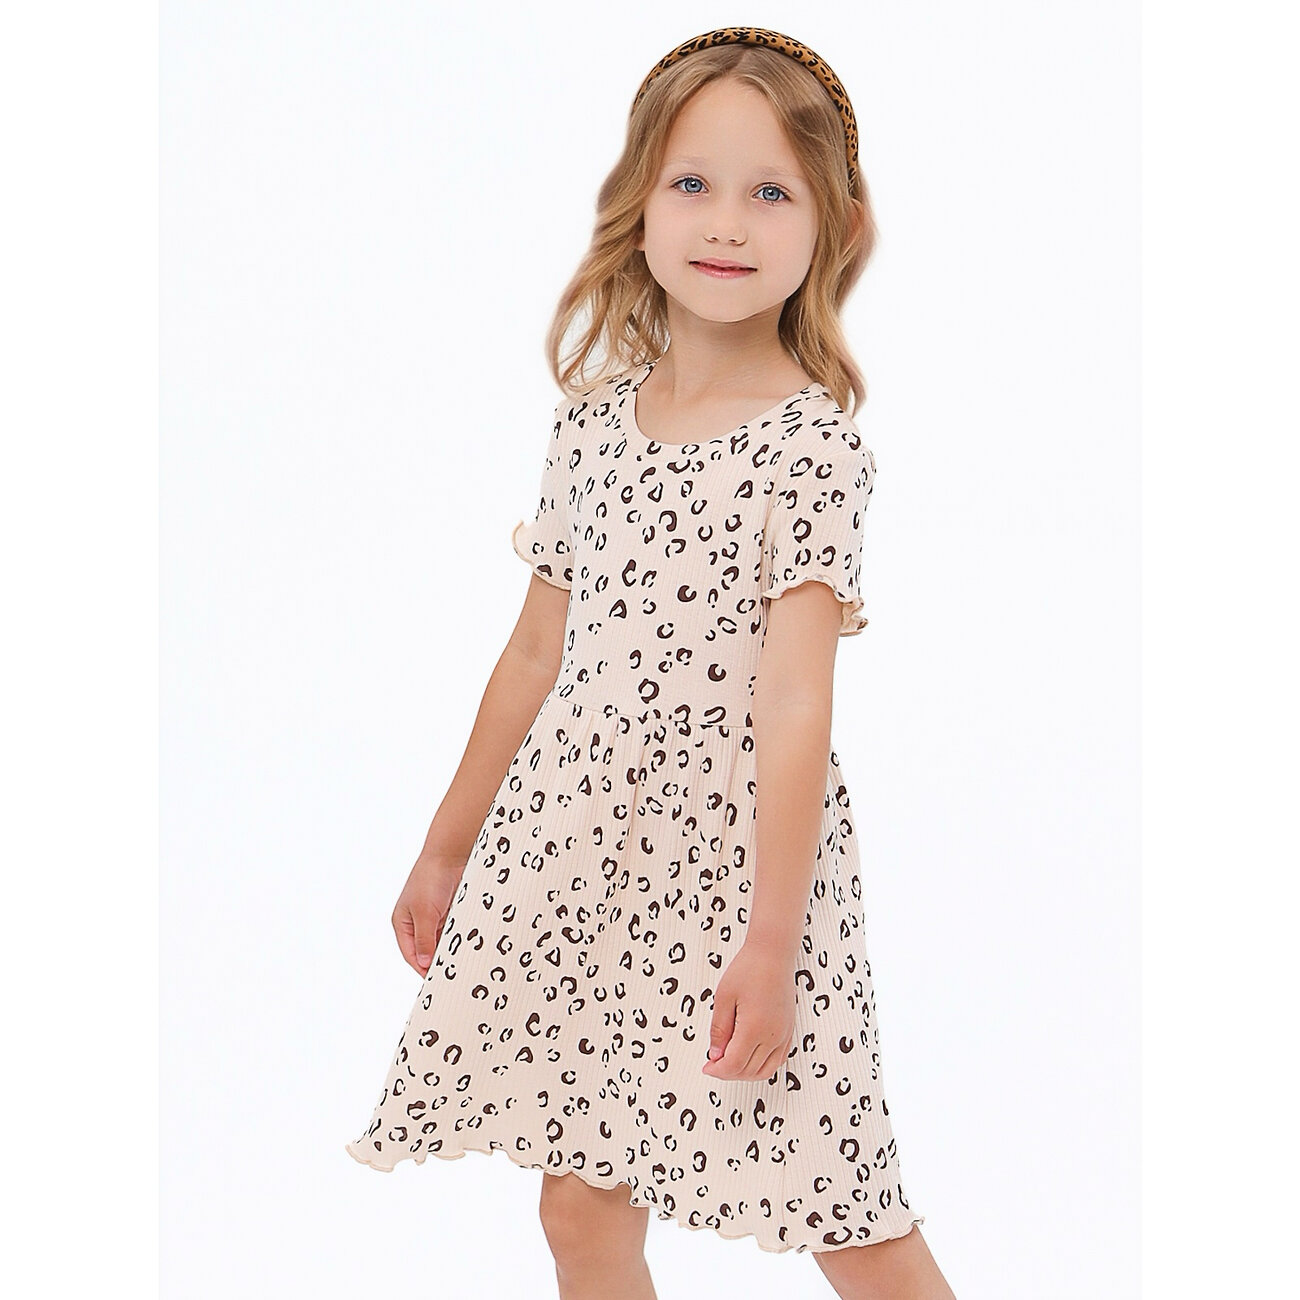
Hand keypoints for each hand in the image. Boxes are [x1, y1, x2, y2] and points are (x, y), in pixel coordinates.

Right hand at [391, 852, 466, 976]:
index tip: (437, 980)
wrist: (451, 853)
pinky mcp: (451, 912)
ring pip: (443, 942)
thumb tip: (424, 963)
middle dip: (439, 960)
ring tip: (462, 960)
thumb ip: (425, 939)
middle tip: (452, 973)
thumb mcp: (425, 912)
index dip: (423, 968)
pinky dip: (460, 937)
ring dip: (451, 948)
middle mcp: (417, 922)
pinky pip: (455, 931)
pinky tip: (469, 944)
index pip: (411, 955)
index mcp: (403, 923)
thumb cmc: (430, 877)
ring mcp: (435, 917)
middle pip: (428, 950)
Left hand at [701, 939, 796, 1081]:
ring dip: (746, 1073)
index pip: (734, 1065)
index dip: (717, 1071)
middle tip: (713, 1064)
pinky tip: (750, 1057)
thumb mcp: (723, 997)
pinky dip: (763, 1066)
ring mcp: (783, 1034)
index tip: (706, 1066)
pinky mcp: (789, 1030)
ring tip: (730, 1062)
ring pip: (766, 1070)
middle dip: (728, 1073)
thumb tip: (715, 1054)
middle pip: (749, 1071)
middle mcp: (772, 1036)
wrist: (773, 954)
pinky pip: (778, 1059)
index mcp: (754, 1028)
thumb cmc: (749, 969)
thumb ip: (719, 1030)